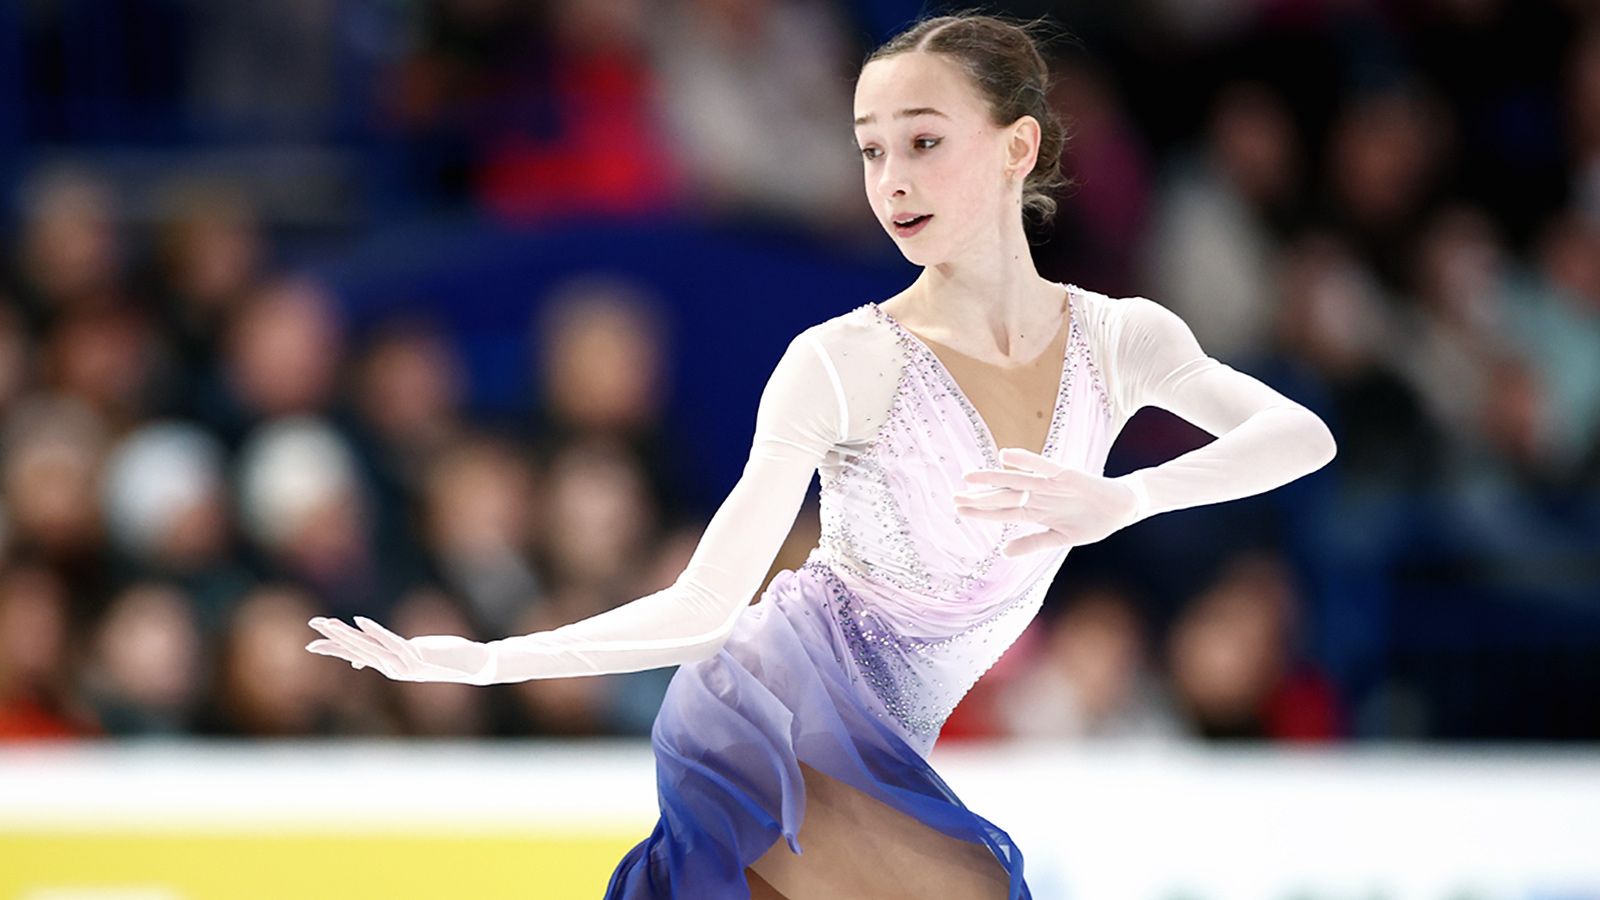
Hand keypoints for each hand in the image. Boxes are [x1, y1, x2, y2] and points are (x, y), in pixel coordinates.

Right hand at [305, 615, 493, 684]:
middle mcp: (391, 668)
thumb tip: (359, 660)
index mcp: (388, 666)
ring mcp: (402, 664)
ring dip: (346, 635)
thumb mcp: (408, 655)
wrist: (469, 665)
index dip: (333, 649)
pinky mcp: (415, 656)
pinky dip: (375, 632)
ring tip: (328, 623)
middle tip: (312, 624)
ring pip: (368, 648)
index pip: (355, 655)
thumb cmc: (439, 657)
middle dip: (333, 637)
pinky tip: (360, 620)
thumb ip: (385, 654)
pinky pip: (390, 642)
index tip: (311, 644)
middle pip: (356, 650)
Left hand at [953, 447, 1140, 556]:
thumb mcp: (1059, 538)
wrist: (1121, 508)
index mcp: (1036, 512)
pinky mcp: (1065, 474)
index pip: (1002, 512)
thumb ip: (1033, 543)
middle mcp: (1038, 496)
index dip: (981, 512)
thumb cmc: (1091, 522)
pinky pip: (1041, 465)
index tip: (958, 511)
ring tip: (968, 477)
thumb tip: (1003, 552)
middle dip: (979, 498)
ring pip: (1015, 480)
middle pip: (1003, 497)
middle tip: (953, 497)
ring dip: (992, 478)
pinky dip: (1024, 460)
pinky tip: (1005, 456)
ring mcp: (1049, 485)